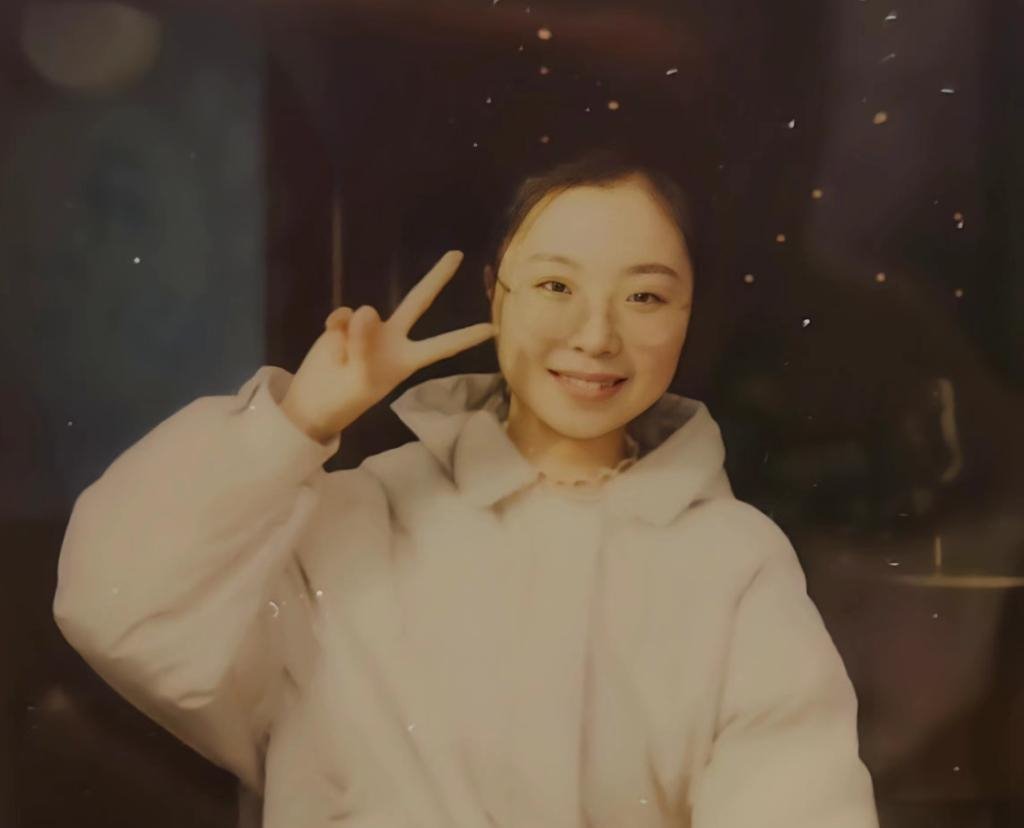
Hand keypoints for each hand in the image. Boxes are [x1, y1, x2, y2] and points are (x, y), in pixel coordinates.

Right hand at [280, 250, 495, 442]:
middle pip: (418, 301)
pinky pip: (342, 316)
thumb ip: (366, 343)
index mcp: (406, 359)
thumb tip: (365, 309)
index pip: (441, 346)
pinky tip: (330, 344)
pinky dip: (334, 330)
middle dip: (437, 278)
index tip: (492, 329)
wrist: (314, 400)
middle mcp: (392, 338)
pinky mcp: (344, 324)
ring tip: (343, 359)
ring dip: (352, 335)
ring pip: (365, 314)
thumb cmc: (346, 398)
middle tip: (458, 254)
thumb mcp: (362, 377)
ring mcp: (368, 328)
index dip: (465, 338)